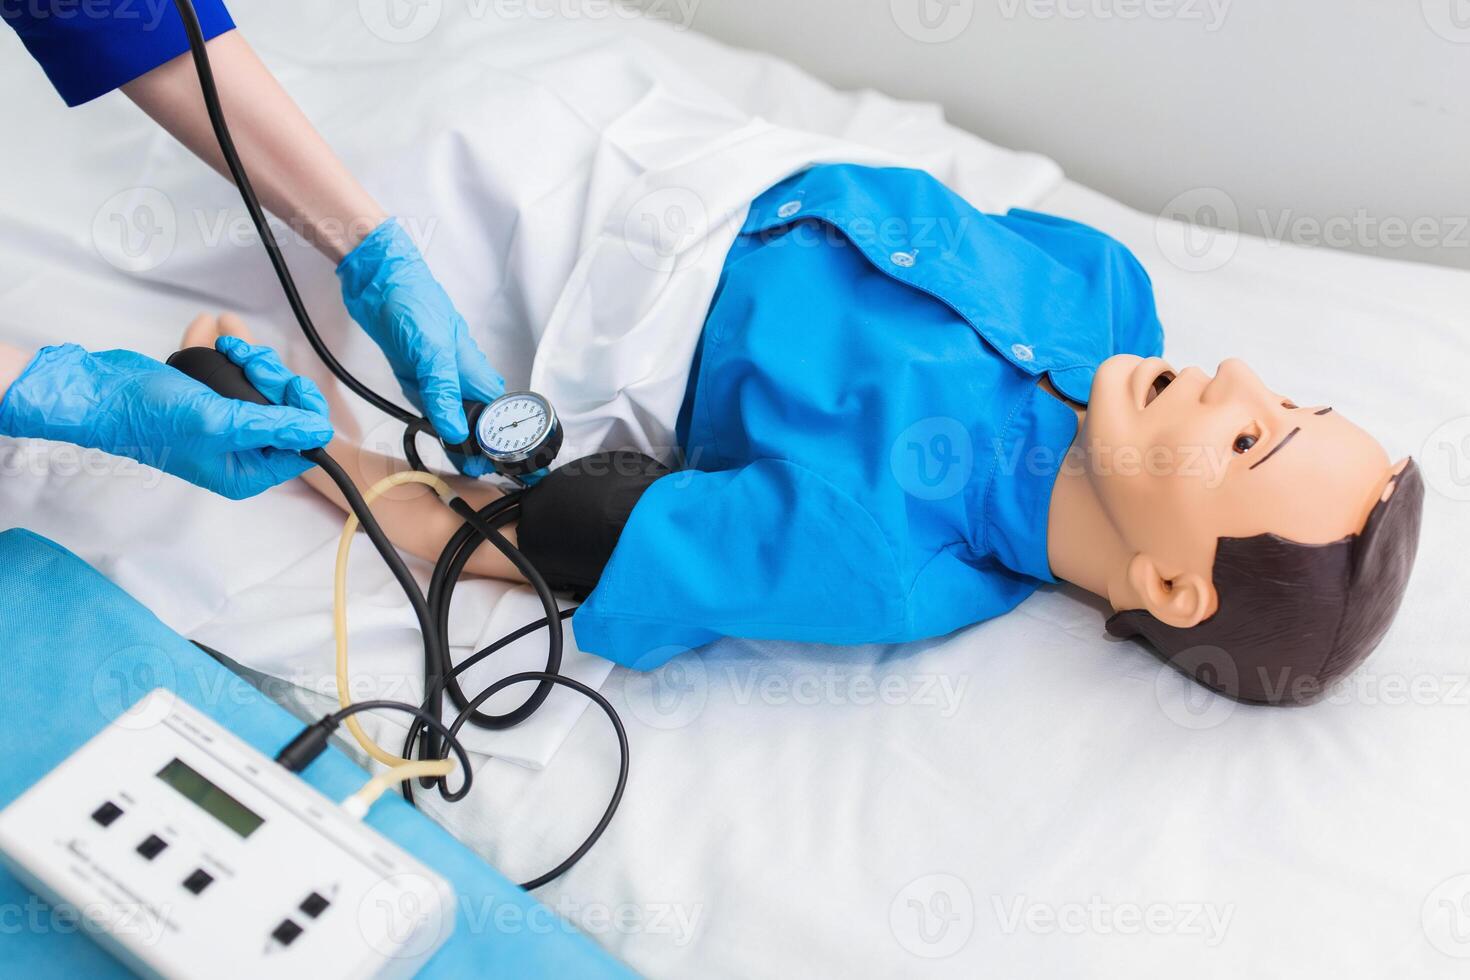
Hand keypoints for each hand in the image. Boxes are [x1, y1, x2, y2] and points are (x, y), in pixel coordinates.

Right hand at [0, 341, 332, 499]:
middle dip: (270, 375)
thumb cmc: (153, 416)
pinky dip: (225, 348)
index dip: (304, 413)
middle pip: (284, 409)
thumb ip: (272, 426)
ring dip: (249, 355)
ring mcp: (222, 421)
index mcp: (246, 471)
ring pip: (260, 384)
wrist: (100, 392)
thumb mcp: (220, 421)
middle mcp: (239, 450)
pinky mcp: (205, 395)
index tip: (292, 385)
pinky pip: (231, 369)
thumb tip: (320, 433)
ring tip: (227, 337)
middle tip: (248, 357)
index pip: (300, 446)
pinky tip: (211, 327)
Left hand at [337, 218, 504, 474]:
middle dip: (477, 442)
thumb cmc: (412, 302)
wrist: (376, 277)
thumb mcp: (431, 351)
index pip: (495, 410)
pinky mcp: (414, 371)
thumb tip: (456, 431)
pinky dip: (431, 416)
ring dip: (455, 433)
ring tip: (459, 462)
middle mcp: (458, 372)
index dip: (498, 436)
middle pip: (476, 415)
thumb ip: (444, 392)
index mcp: (472, 367)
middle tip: (473, 470)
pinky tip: (432, 430)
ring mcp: (436, 372)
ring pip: (453, 410)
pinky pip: (428, 401)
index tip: (496, 461)